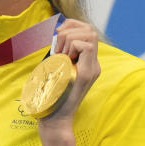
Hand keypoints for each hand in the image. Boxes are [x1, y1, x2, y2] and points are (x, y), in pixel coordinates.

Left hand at [37, 19, 100, 145]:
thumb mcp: (56, 68)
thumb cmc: (51, 96)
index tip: (57, 36)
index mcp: (87, 62)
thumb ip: (60, 54)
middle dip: (70, 29)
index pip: (88, 32)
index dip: (72, 26)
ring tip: (60, 54)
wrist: (55, 119)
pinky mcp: (86, 74)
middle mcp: (93, 65)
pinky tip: (63, 59)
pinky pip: (86, 47)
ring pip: (89, 35)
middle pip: (90, 30)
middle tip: (58, 46)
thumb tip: (57, 33)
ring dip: (69, 39)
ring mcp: (92, 69)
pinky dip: (71, 47)